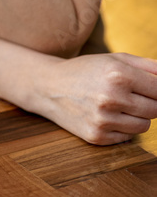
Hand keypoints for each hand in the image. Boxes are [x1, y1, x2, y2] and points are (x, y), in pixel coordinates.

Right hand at [36, 52, 156, 144]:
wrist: (49, 87)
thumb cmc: (86, 70)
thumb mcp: (116, 59)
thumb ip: (149, 67)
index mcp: (118, 74)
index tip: (150, 89)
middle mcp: (111, 97)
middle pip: (156, 110)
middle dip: (150, 103)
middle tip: (132, 95)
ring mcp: (103, 119)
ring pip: (144, 126)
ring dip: (137, 117)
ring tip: (119, 105)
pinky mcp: (97, 136)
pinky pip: (128, 137)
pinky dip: (123, 128)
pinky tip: (107, 115)